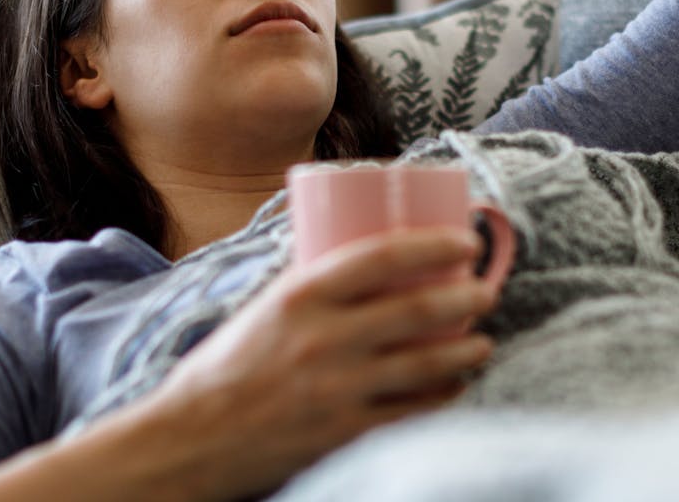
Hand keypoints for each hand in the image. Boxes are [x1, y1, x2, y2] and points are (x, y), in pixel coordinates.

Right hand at [130, 226, 498, 500]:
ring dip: (467, 350)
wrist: (192, 438)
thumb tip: (374, 263)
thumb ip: (316, 288)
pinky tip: (455, 386)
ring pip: (425, 363)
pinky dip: (442, 396)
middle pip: (417, 308)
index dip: (434, 244)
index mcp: (300, 295)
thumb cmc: (228, 366)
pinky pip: (411, 411)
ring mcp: (337, 388)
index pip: (382, 255)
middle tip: (486, 291)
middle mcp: (323, 339)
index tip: (465, 240)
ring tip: (482, 343)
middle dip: (466, 297)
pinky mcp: (344, 432)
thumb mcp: (266, 307)